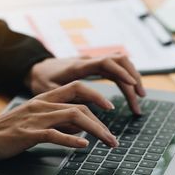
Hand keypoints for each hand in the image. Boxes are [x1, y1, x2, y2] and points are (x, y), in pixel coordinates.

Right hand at [0, 81, 118, 161]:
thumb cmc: (6, 131)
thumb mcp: (35, 121)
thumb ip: (57, 121)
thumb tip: (81, 128)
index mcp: (43, 99)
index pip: (76, 88)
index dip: (96, 95)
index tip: (111, 107)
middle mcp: (42, 105)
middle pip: (80, 106)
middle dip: (101, 122)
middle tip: (113, 138)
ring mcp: (35, 119)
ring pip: (73, 117)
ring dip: (95, 130)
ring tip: (108, 142)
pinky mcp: (28, 134)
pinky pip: (54, 134)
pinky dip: (72, 139)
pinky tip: (83, 146)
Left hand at [25, 55, 145, 113]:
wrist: (35, 68)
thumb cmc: (40, 81)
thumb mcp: (47, 92)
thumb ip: (64, 100)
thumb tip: (85, 114)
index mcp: (78, 66)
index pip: (105, 63)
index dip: (121, 72)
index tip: (133, 85)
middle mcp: (88, 60)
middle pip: (118, 60)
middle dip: (132, 77)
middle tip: (139, 98)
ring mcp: (92, 61)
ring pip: (120, 62)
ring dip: (132, 77)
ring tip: (139, 98)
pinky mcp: (94, 66)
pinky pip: (115, 68)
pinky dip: (125, 78)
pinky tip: (130, 92)